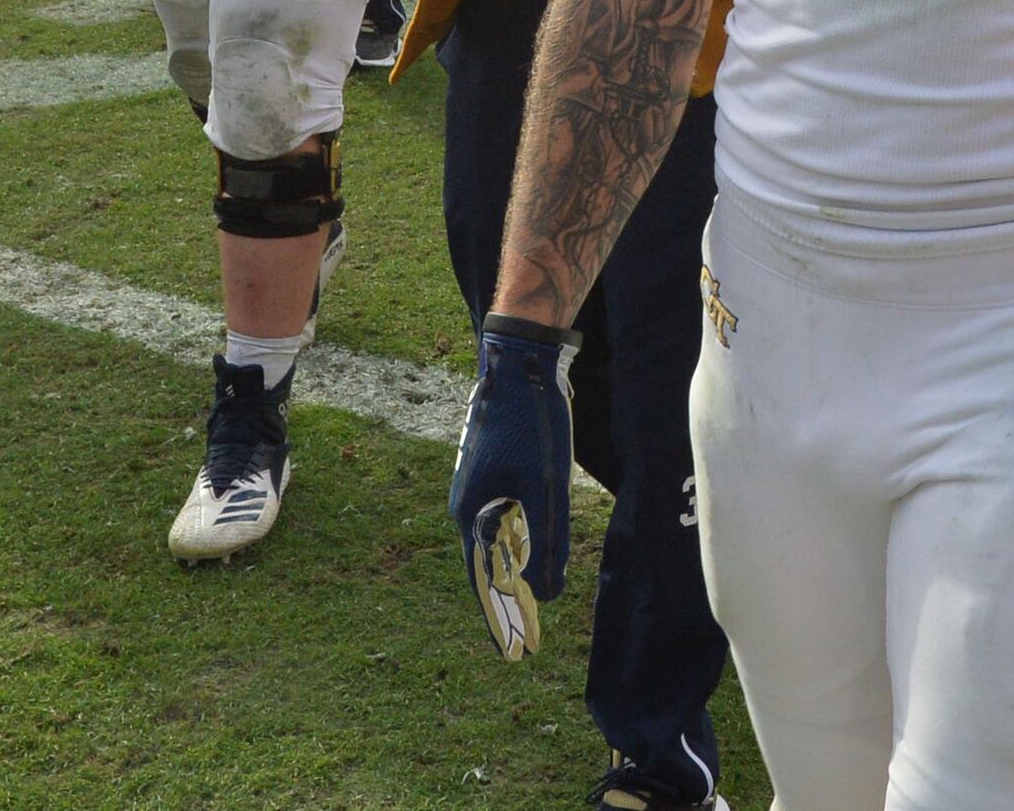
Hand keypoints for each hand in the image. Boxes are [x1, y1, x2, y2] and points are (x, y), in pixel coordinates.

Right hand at [450, 317, 576, 661]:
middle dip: (503, 599)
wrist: (517, 365)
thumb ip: (546, 544)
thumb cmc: (534, 425)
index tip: (510, 648)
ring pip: (491, 539)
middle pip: (484, 563)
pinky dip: (511, 540)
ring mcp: (475, 484)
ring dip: (507, 570)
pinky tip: (527, 545)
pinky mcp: (488, 468)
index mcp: (473, 513)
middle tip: (520, 633)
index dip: (500, 615)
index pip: (484, 579)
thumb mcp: (547, 488)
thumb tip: (546, 596)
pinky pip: (496, 517)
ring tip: (526, 597)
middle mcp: (466, 503)